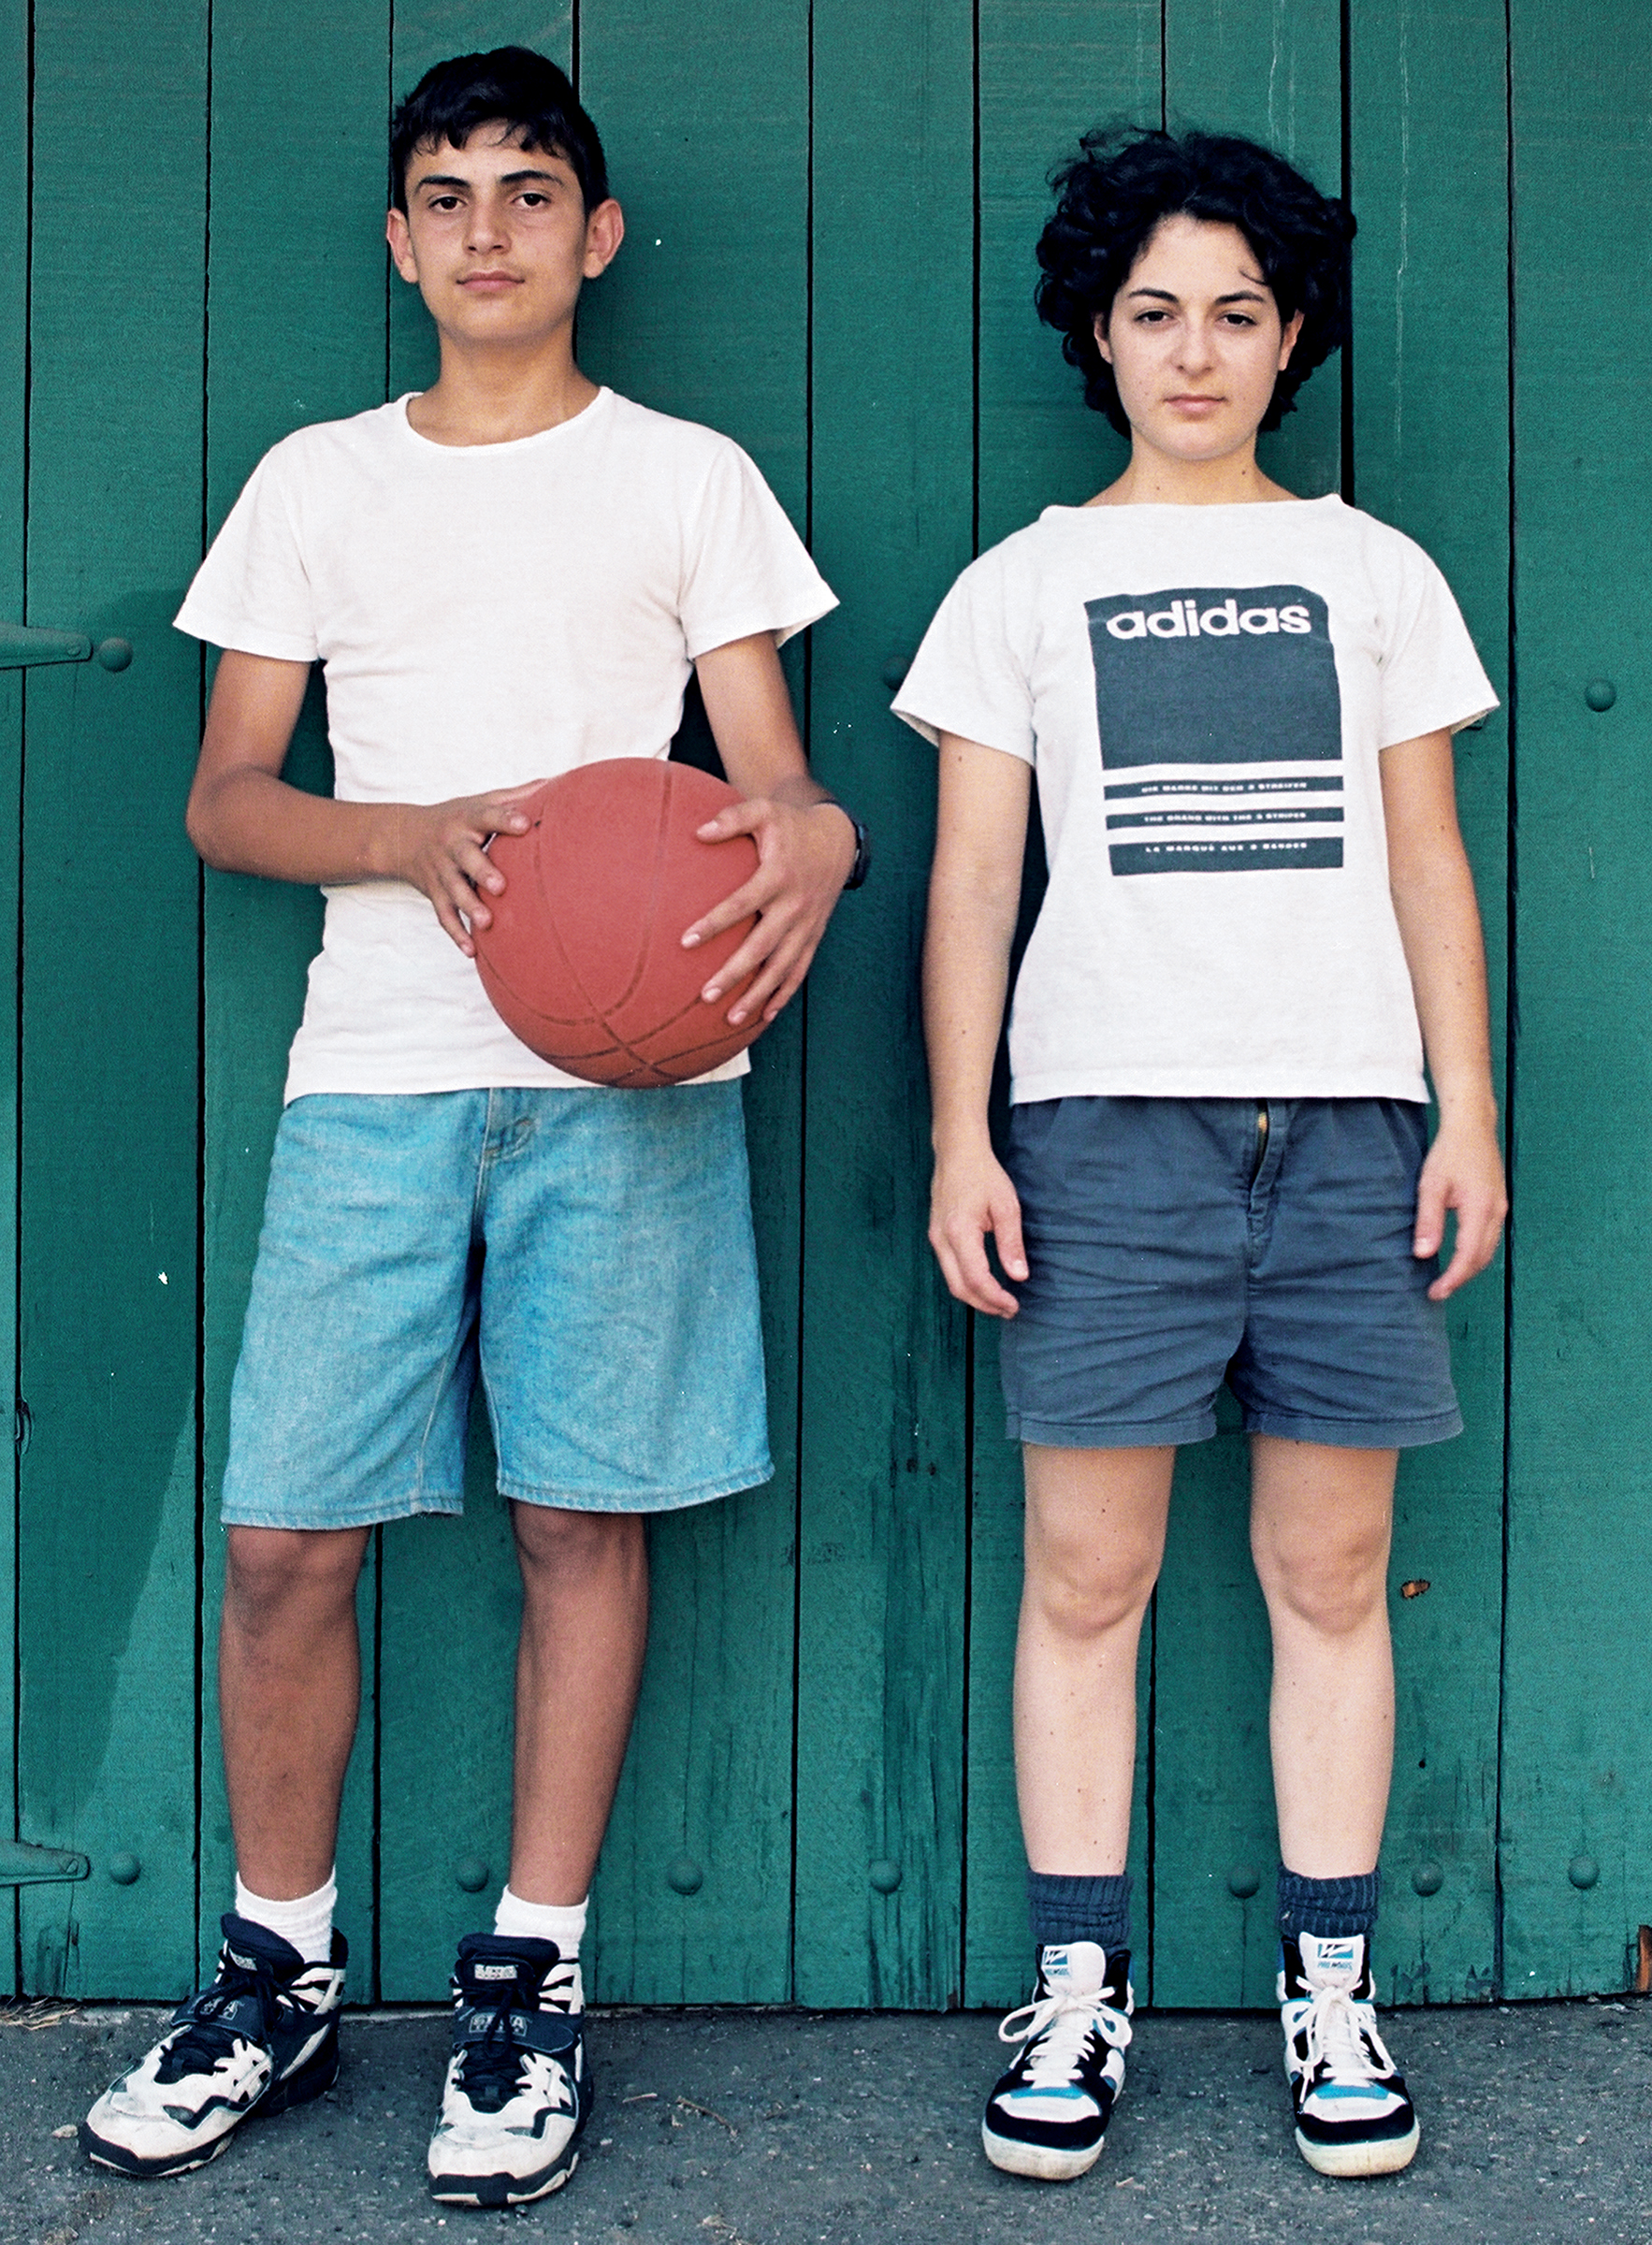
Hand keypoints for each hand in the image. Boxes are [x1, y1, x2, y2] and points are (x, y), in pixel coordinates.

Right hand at [389, 784, 547, 954]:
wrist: (402, 837)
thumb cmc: (454, 818)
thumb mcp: (479, 802)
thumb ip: (514, 797)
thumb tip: (554, 783)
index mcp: (467, 819)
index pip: (487, 815)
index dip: (505, 819)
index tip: (525, 823)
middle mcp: (452, 844)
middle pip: (466, 858)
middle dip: (482, 871)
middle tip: (500, 886)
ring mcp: (441, 871)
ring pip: (453, 891)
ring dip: (469, 907)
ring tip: (486, 923)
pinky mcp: (434, 893)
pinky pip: (443, 916)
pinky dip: (456, 934)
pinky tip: (472, 951)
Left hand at [681, 797, 856, 1024]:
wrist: (836, 842)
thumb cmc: (790, 826)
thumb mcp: (764, 811)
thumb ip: (732, 819)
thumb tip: (698, 832)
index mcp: (778, 877)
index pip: (742, 904)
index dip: (715, 923)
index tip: (686, 941)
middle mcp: (794, 906)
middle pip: (762, 947)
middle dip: (734, 974)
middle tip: (705, 995)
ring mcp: (807, 926)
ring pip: (782, 968)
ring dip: (758, 995)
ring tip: (731, 1018)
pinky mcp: (814, 938)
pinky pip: (799, 972)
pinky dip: (783, 995)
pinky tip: (764, 1015)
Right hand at [929, 1141, 1027, 1316]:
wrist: (957, 1152)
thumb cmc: (984, 1175)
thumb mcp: (1006, 1206)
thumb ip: (1011, 1243)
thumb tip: (1019, 1276)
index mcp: (959, 1233)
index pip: (976, 1279)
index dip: (995, 1298)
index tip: (1014, 1306)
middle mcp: (941, 1240)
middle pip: (959, 1287)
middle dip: (984, 1304)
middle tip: (1009, 1311)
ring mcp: (935, 1239)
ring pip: (951, 1281)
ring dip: (975, 1296)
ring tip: (999, 1302)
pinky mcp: (935, 1236)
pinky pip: (949, 1269)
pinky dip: (966, 1283)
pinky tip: (984, 1283)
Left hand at [1414, 1112, 1506, 1299]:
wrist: (1472, 1126)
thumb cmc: (1449, 1152)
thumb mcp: (1431, 1186)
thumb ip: (1428, 1221)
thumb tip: (1423, 1254)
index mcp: (1481, 1208)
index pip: (1468, 1255)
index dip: (1453, 1278)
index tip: (1436, 1292)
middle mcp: (1497, 1211)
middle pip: (1482, 1258)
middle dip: (1461, 1278)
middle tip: (1437, 1292)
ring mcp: (1501, 1207)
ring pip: (1488, 1249)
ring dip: (1469, 1268)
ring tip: (1446, 1280)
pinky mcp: (1499, 1204)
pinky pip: (1490, 1237)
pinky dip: (1476, 1253)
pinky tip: (1459, 1257)